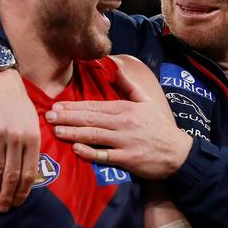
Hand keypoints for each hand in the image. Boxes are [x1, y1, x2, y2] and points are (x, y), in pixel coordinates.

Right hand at [0, 69, 39, 211]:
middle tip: (5, 208)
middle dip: (8, 195)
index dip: (24, 190)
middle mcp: (17, 137)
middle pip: (13, 175)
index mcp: (33, 135)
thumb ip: (31, 140)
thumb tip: (29, 167)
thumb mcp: (31, 117)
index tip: (19, 201)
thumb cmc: (14, 98)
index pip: (30, 171)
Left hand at [45, 67, 192, 178]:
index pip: (95, 106)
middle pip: (91, 119)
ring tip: (57, 130)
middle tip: (49, 116)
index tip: (57, 105)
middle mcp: (123, 123)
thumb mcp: (147, 101)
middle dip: (68, 117)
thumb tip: (115, 68)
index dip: (74, 106)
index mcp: (125, 108)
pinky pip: (105, 155)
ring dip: (74, 133)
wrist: (178, 152)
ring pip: (95, 135)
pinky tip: (77, 149)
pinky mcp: (128, 159)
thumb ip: (129, 85)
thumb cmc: (160, 126)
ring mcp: (125, 141)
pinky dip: (91, 152)